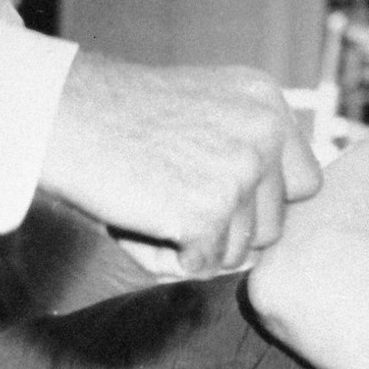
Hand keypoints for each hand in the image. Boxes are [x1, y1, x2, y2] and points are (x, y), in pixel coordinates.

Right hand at [37, 57, 322, 275]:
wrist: (63, 115)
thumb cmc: (122, 120)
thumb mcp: (207, 110)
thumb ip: (248, 150)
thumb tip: (273, 231)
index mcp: (267, 103)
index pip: (305, 183)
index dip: (262, 203)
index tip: (216, 192)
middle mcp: (264, 132)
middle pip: (275, 225)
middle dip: (228, 229)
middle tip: (172, 198)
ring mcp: (238, 171)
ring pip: (241, 251)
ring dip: (197, 245)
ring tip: (153, 204)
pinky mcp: (207, 211)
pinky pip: (202, 266)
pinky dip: (167, 257)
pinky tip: (141, 218)